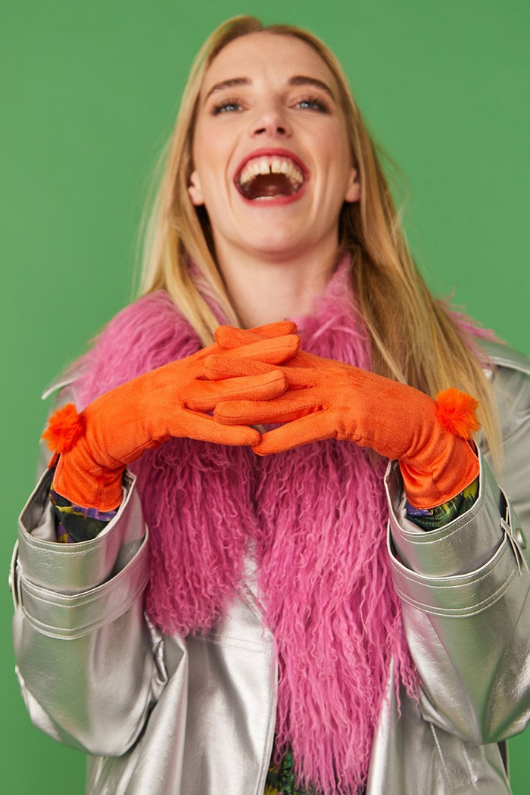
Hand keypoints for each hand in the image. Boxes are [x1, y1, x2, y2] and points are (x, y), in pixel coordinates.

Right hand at [43, 322, 299, 509]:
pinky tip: (252, 437)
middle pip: (227, 361)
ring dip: (251, 388)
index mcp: (187, 369)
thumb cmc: (141, 415)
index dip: (259, 337)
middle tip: (298, 341)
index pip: (229, 348)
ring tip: (285, 382)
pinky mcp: (160, 422)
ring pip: (216, 391)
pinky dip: (225, 431)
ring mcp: (170, 397)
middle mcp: (181, 376)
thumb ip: (203, 385)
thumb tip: (234, 380)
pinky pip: (197, 426)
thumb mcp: (177, 394)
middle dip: (263, 351)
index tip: (292, 326)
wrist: (98, 432)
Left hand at [214, 349, 479, 508]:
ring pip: (286, 401)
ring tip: (216, 414)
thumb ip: (313, 389)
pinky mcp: (350, 420)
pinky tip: (259, 447)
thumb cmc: (379, 412)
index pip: (281, 353)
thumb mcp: (341, 395)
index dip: (249, 344)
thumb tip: (283, 387)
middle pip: (276, 372)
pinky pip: (311, 429)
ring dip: (249, 408)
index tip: (217, 337)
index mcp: (325, 369)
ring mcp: (339, 396)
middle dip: (238, 370)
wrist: (420, 424)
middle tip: (203, 367)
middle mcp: (328, 377)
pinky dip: (284, 438)